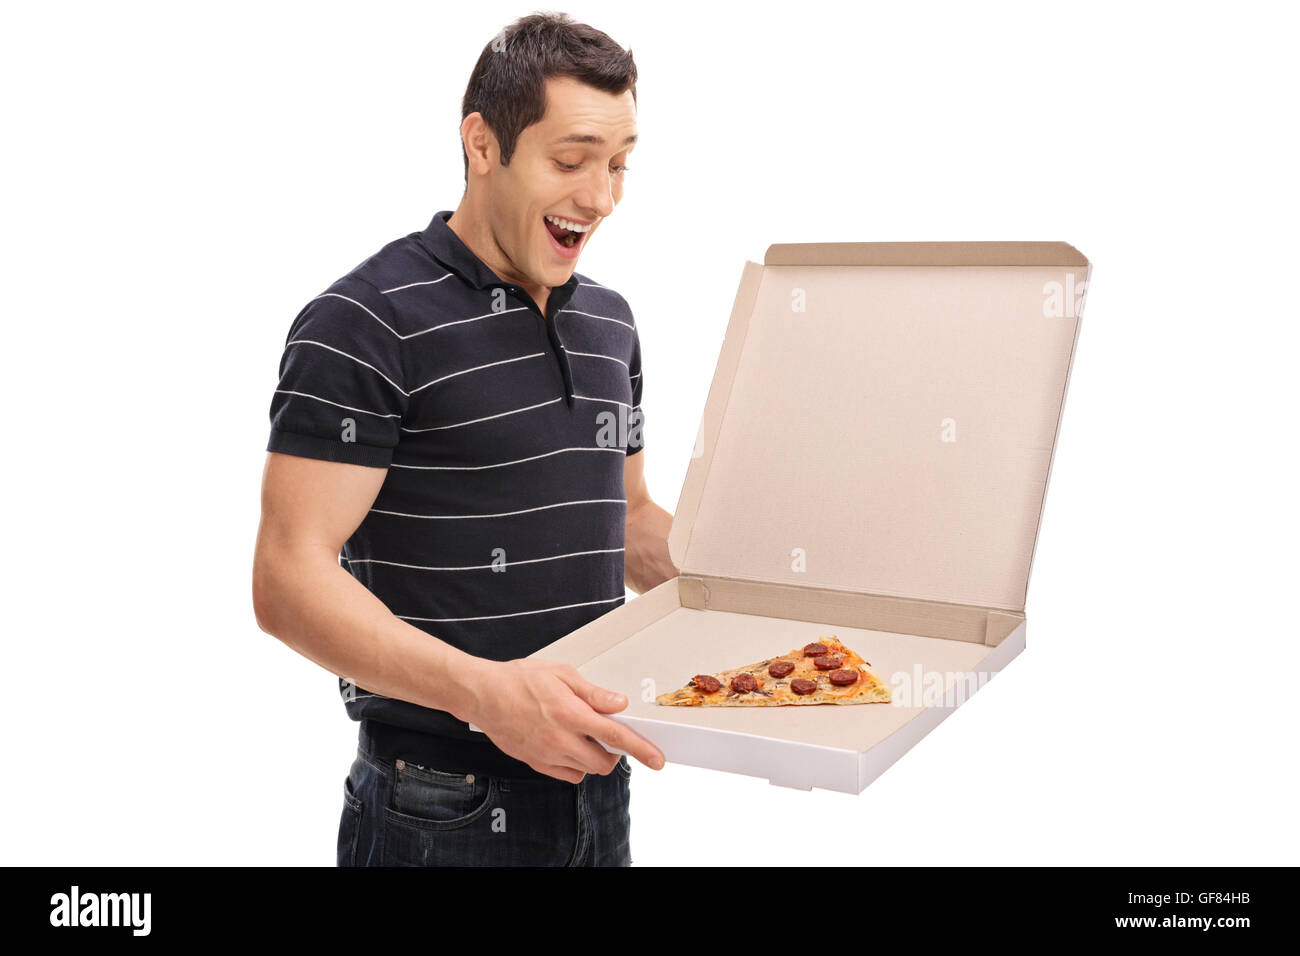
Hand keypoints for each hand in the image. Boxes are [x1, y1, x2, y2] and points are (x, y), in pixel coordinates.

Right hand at [461, 657, 665, 783]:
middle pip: (604, 762)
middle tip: (608, 734)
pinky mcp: (535, 763)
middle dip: (615, 752)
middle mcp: (559, 739)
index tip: (657, 759)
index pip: (615, 736)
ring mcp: (546, 755)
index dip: (641, 749)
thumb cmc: (519, 679)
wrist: (482, 694)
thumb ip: (593, 693)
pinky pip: (567, 774)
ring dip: (594, 757)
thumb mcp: (561, 675)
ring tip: (583, 735)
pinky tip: (568, 745)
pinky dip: (575, 764)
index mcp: (570, 713)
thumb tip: (619, 705)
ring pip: (586, 770)